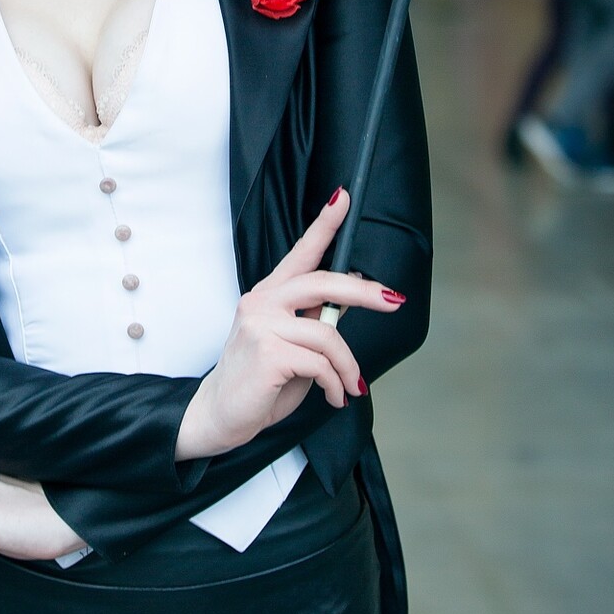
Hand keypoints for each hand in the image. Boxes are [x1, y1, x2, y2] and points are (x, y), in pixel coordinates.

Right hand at [175, 188, 404, 460]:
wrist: (219, 416)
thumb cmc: (259, 383)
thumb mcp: (293, 346)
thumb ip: (315, 321)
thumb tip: (352, 298)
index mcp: (268, 295)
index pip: (300, 253)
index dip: (324, 223)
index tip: (343, 197)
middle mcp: (261, 302)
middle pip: (322, 282)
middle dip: (364, 291)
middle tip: (393, 301)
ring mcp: (261, 326)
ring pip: (328, 334)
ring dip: (348, 367)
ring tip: (348, 387)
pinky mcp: (268, 354)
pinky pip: (321, 364)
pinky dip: (336, 385)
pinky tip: (333, 397)